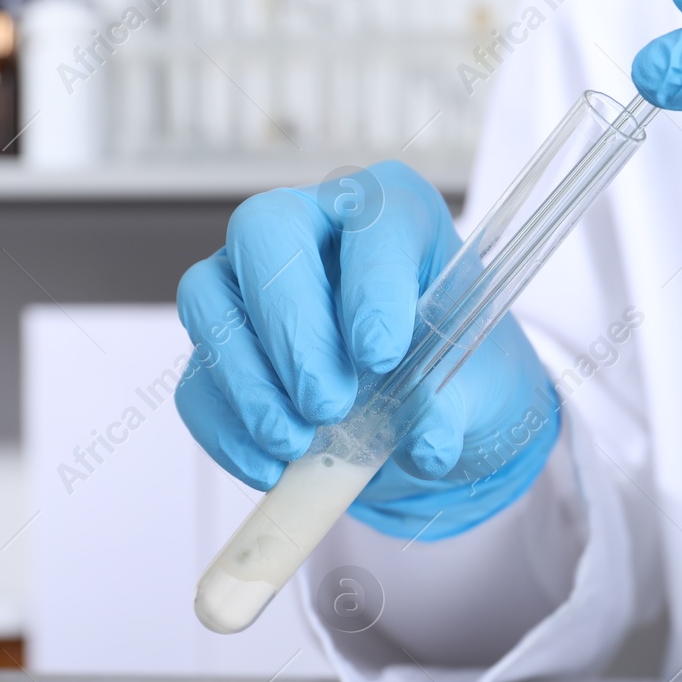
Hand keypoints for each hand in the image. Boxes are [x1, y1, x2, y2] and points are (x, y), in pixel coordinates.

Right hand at [175, 161, 558, 537]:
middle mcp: (312, 230)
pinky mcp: (222, 346)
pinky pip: (196, 377)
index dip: (371, 283)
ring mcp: (251, 282)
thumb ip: (456, 409)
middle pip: (265, 233)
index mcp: (394, 214)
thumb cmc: (459, 375)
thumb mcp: (484, 392)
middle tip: (327, 404)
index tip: (381, 355)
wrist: (428, 421)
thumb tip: (427, 443)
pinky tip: (268, 466)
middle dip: (291, 326)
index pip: (373, 217)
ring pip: (209, 297)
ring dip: (247, 378)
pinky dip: (226, 427)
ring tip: (294, 442)